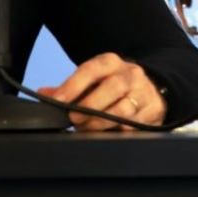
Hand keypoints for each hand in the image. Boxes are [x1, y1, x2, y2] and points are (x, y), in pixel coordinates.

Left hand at [38, 52, 166, 130]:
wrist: (150, 88)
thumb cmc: (113, 86)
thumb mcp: (92, 81)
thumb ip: (69, 88)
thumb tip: (44, 94)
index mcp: (111, 62)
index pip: (92, 68)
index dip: (74, 84)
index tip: (59, 100)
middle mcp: (131, 74)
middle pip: (113, 87)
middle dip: (91, 105)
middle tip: (74, 118)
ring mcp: (144, 93)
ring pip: (124, 110)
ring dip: (101, 122)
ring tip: (87, 128)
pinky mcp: (153, 111)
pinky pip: (134, 126)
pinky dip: (117, 132)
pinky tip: (106, 134)